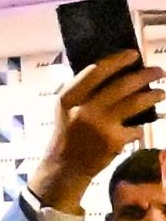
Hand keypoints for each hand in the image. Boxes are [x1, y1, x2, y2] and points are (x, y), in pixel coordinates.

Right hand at [28, 50, 161, 212]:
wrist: (65, 165)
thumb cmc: (68, 132)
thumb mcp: (66, 107)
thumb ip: (83, 90)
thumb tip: (114, 70)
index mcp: (69, 97)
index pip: (96, 71)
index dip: (118, 60)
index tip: (134, 54)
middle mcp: (84, 109)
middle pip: (122, 85)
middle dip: (145, 75)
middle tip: (159, 71)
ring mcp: (101, 125)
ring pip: (135, 103)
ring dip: (153, 95)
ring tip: (161, 93)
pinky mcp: (114, 141)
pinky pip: (136, 128)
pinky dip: (139, 127)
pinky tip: (138, 127)